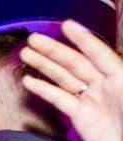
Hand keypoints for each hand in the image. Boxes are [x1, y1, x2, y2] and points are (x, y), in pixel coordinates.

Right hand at [20, 19, 122, 140]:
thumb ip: (122, 76)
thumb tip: (119, 57)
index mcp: (121, 78)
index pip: (99, 54)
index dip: (83, 40)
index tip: (66, 25)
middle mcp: (104, 85)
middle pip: (76, 63)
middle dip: (55, 50)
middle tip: (34, 38)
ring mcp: (91, 100)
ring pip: (65, 77)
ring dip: (45, 64)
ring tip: (26, 53)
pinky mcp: (80, 116)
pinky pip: (60, 99)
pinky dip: (44, 89)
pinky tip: (29, 81)